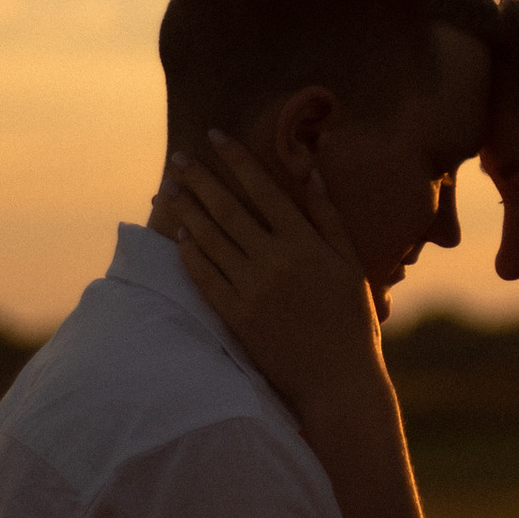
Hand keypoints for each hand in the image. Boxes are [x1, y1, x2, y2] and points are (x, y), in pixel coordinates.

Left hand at [162, 134, 387, 417]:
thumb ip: (329, 217)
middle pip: (228, 209)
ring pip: (210, 240)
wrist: (338, 382)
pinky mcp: (236, 317)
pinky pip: (205, 277)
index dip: (236, 159)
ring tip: (168, 190)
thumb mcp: (349, 265)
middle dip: (199, 179)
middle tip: (177, 158)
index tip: (214, 136)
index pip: (263, 189)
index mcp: (306, 244)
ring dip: (186, 211)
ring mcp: (253, 289)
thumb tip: (312, 172)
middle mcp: (276, 261)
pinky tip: (179, 236)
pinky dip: (190, 254)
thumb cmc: (350, 322)